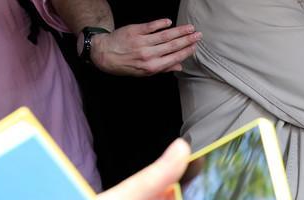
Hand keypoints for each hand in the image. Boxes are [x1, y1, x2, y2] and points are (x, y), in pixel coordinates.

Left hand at [86, 19, 200, 76]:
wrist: (105, 55)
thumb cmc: (125, 65)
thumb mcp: (144, 72)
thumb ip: (162, 68)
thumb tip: (179, 66)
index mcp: (152, 66)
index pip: (174, 57)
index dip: (186, 51)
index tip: (195, 46)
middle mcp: (148, 55)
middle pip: (172, 45)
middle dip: (187, 40)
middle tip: (198, 35)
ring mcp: (142, 42)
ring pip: (165, 35)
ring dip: (179, 31)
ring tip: (189, 28)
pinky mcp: (135, 31)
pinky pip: (151, 26)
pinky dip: (161, 23)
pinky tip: (169, 22)